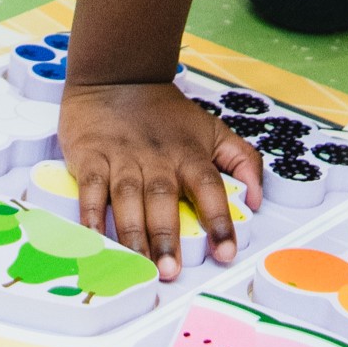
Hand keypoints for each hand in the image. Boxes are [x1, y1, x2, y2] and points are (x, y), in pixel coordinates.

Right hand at [60, 81, 262, 280]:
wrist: (118, 75)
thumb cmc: (165, 112)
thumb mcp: (213, 129)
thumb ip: (242, 160)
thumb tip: (257, 200)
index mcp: (189, 154)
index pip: (209, 188)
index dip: (218, 220)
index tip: (225, 252)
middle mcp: (157, 158)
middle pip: (163, 198)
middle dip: (166, 236)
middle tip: (170, 271)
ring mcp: (122, 158)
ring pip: (128, 198)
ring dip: (132, 233)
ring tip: (138, 265)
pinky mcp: (91, 157)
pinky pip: (90, 189)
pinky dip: (90, 214)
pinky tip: (94, 238)